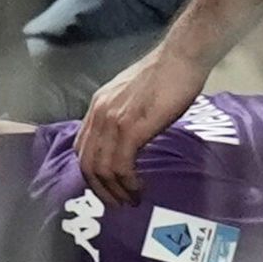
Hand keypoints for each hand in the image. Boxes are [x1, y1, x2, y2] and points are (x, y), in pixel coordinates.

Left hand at [78, 40, 206, 198]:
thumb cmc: (167, 75)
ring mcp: (113, 121)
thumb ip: (124, 115)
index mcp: (98, 106)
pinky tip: (139, 187)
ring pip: (102, 168)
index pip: (81, 148)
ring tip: (131, 200)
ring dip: (115, 191)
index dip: (91, 174)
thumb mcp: (133, 95)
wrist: (181, 58)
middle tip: (118, 203)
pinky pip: (121, 165)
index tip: (107, 188)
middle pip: (87, 163)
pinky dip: (128, 183)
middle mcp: (99, 113)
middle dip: (100, 190)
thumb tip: (129, 139)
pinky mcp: (131, 127)